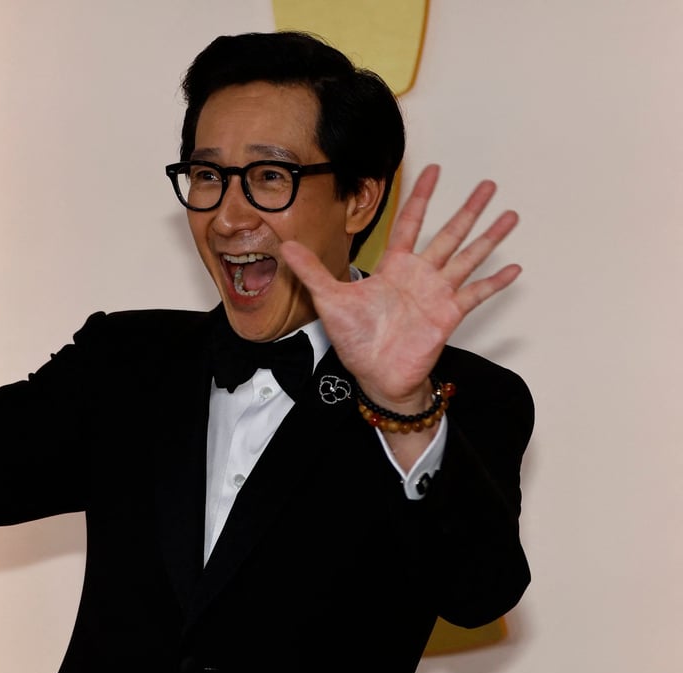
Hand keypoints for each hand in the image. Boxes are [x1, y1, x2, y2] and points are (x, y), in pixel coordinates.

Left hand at [281, 164, 520, 411]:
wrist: (376, 375)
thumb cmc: (355, 340)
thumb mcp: (329, 299)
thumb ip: (312, 271)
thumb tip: (285, 246)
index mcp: (394, 266)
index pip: (411, 222)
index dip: (422, 196)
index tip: (435, 169)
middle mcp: (420, 275)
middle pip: (449, 233)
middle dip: (469, 209)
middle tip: (489, 185)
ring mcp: (438, 293)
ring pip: (468, 256)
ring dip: (489, 237)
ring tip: (511, 215)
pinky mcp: (449, 314)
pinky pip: (476, 293)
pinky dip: (495, 282)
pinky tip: (514, 267)